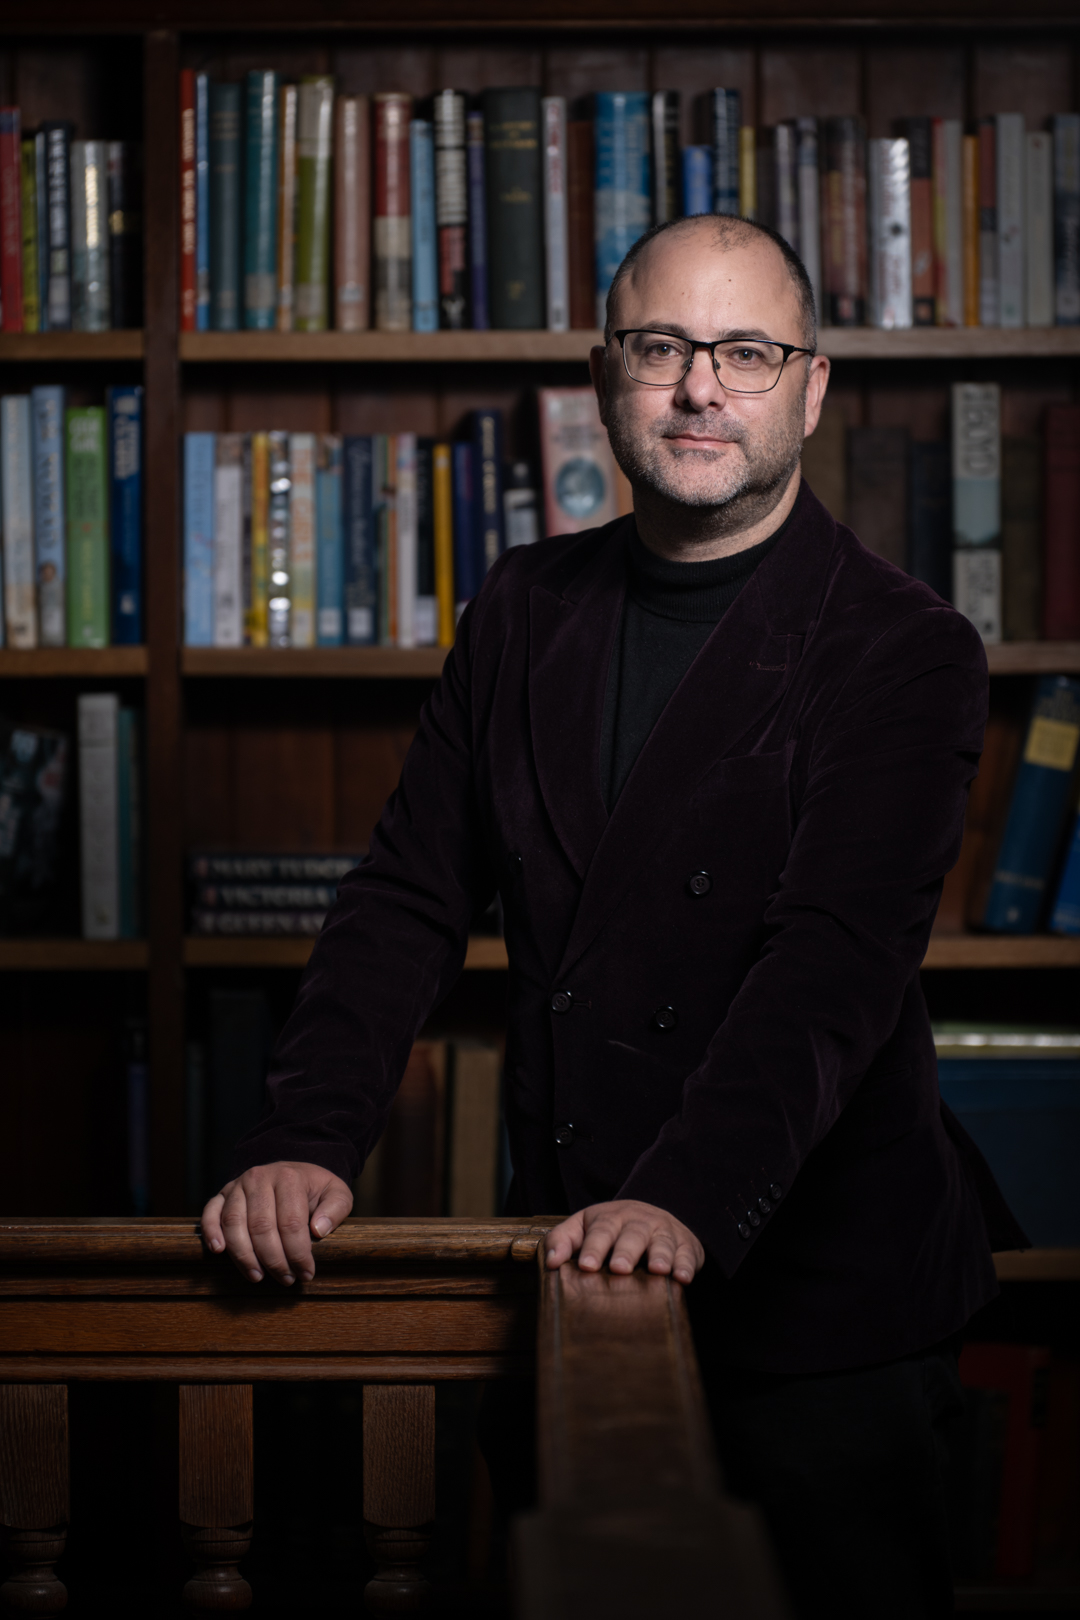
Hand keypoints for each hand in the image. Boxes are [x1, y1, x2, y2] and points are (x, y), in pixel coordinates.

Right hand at [201, 1161, 352, 1285]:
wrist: (293, 1171)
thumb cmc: (314, 1188)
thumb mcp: (336, 1192)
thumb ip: (336, 1208)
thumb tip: (318, 1230)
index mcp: (289, 1177)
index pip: (290, 1222)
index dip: (298, 1253)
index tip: (306, 1273)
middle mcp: (259, 1178)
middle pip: (261, 1226)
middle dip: (274, 1260)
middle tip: (286, 1280)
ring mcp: (238, 1185)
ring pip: (234, 1223)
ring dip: (244, 1255)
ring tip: (258, 1276)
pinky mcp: (223, 1194)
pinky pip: (210, 1212)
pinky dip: (211, 1231)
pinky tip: (219, 1251)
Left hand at [544, 1199, 704, 1285]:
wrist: (653, 1216)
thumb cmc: (611, 1229)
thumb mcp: (584, 1227)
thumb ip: (562, 1240)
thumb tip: (551, 1262)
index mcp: (611, 1217)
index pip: (600, 1231)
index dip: (593, 1247)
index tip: (586, 1265)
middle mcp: (639, 1221)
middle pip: (632, 1234)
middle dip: (626, 1251)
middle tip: (619, 1268)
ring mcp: (664, 1232)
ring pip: (662, 1242)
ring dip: (660, 1255)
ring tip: (657, 1270)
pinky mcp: (686, 1245)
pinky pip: (688, 1254)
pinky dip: (686, 1265)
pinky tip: (683, 1278)